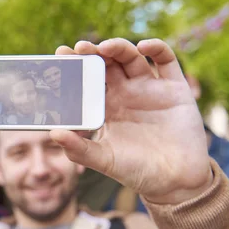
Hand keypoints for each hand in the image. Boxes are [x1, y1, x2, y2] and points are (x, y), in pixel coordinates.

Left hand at [50, 38, 212, 204]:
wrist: (174, 181)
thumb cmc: (136, 170)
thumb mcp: (104, 160)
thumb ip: (79, 149)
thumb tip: (53, 133)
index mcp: (106, 107)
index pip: (87, 80)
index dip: (75, 66)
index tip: (61, 54)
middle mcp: (126, 93)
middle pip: (107, 63)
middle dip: (93, 52)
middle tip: (80, 48)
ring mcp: (150, 88)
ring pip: (132, 57)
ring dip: (118, 47)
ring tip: (105, 47)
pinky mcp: (174, 87)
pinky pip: (166, 60)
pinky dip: (157, 48)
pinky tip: (143, 47)